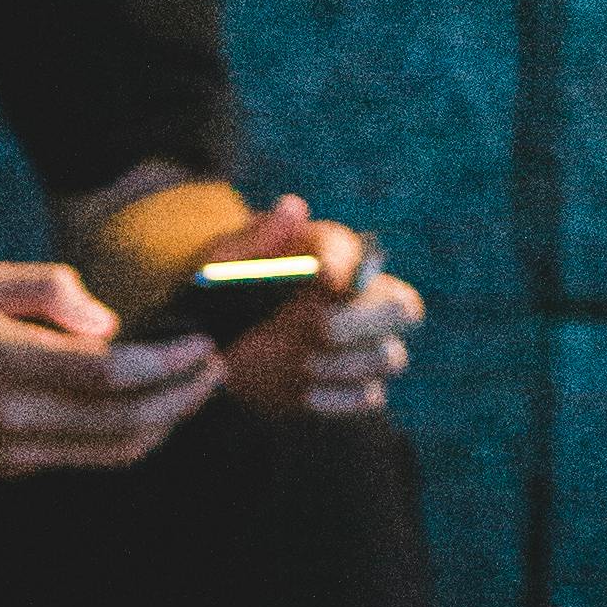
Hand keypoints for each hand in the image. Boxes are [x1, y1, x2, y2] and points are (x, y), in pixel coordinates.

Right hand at [0, 263, 217, 481]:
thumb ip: (49, 290)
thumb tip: (108, 323)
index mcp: (8, 364)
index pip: (112, 373)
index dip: (168, 363)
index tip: (202, 345)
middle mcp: (13, 420)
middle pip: (125, 421)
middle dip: (181, 398)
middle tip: (214, 370)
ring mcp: (10, 454)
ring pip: (111, 452)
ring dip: (162, 426)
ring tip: (190, 395)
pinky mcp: (5, 470)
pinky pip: (81, 459)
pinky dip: (122, 439)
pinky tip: (141, 413)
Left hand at [197, 196, 421, 423]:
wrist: (204, 342)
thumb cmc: (217, 291)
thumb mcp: (222, 262)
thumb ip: (255, 239)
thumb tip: (293, 207)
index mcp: (333, 256)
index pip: (361, 256)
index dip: (348, 266)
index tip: (324, 278)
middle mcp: (361, 299)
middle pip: (403, 308)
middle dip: (367, 320)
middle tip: (322, 329)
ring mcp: (360, 347)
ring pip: (390, 356)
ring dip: (350, 363)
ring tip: (305, 365)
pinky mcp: (347, 387)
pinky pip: (368, 397)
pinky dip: (340, 398)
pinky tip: (305, 394)